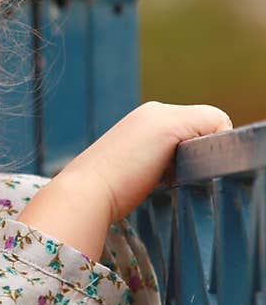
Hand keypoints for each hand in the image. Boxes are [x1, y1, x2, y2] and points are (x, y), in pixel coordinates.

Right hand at [59, 101, 233, 224]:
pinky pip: (219, 125)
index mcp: (143, 120)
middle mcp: (153, 111)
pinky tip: (190, 168)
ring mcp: (163, 115)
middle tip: (173, 178)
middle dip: (201, 152)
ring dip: (206, 153)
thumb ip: (156, 164)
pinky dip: (216, 147)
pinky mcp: (171, 126)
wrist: (86, 192)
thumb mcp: (133, 171)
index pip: (189, 129)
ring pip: (213, 124)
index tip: (168, 178)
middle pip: (204, 125)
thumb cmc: (104, 193)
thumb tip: (180, 176)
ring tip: (177, 175)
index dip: (192, 153)